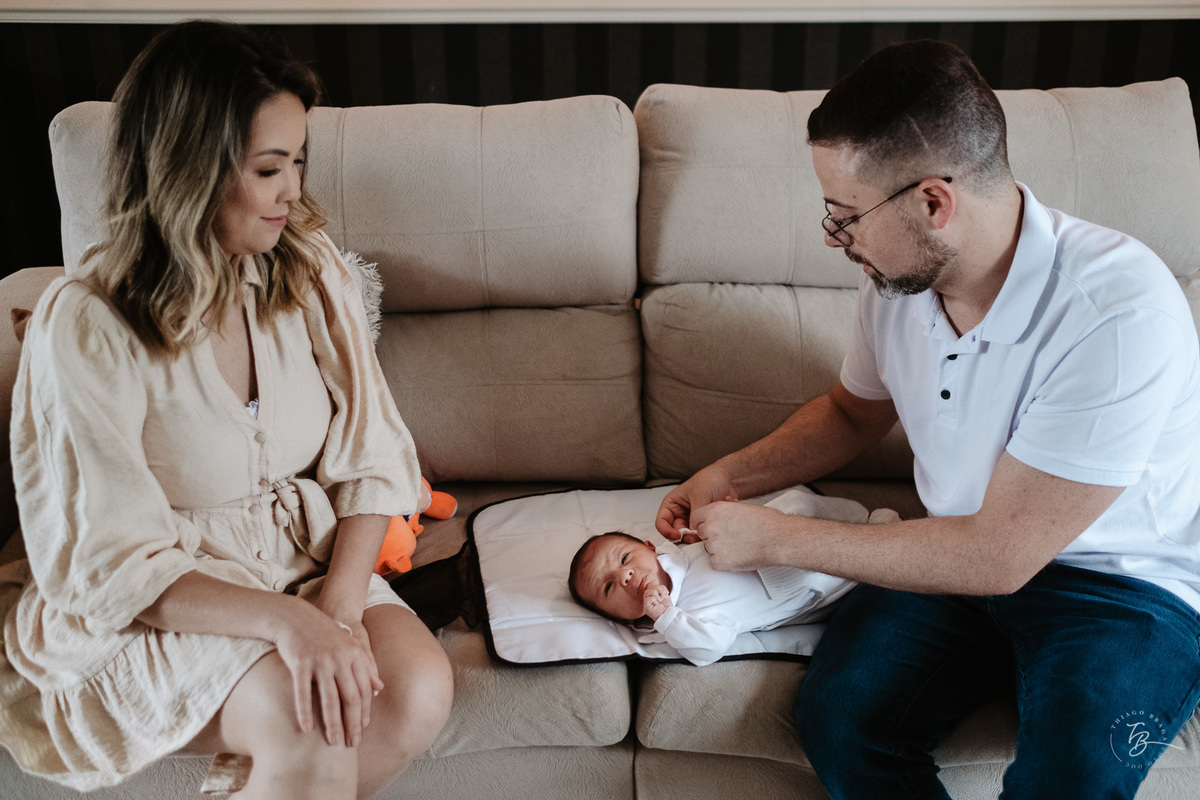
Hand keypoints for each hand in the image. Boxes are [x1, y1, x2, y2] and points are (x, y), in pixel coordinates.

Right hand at [272, 601, 383, 747]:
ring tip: (333, 742)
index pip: (365, 690)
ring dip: (333, 724)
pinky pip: (303, 693)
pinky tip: (306, 729)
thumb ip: (366, 667)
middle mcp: (341, 658)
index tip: (362, 730)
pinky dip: (305, 712)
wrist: (295, 616)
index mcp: (355, 655)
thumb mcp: (349, 646)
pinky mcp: (300, 662)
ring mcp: (321, 661)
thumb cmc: (323, 634)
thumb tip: (379, 690)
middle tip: (351, 744)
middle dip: (352, 724)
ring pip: (330, 699)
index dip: (364, 713)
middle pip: (351, 698)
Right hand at [642, 584, 671, 619]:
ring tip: (660, 600)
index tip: (667, 592)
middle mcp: (649, 597)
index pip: (653, 585)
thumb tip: (659, 588)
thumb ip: (661, 589)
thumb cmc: (667, 607)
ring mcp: (647, 602)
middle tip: (664, 595)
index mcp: (653, 594)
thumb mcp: (665, 595)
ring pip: (647, 591)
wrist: (668, 614)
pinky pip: (648, 599)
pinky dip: (655, 600)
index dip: (661, 587)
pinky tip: (657, 604)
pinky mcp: (646, 607)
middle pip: (650, 587)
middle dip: (659, 589)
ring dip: (656, 594)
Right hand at [655, 468, 738, 540]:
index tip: (678, 536)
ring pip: (689, 536)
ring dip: (697, 536)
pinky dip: (707, 532)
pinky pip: (702, 534)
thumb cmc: (711, 479)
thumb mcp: (699, 496)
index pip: (662, 522)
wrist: (730, 479)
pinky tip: (715, 521)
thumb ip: (694, 515)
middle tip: (697, 537)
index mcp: (672, 503)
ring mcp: (692, 519)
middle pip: (676, 532)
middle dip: (685, 537)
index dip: (666, 531)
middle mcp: (680, 513)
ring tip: (708, 529)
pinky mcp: (704, 523)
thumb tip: (693, 532)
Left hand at [690, 501, 789, 571]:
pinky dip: (724, 562)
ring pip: (709, 549)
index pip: (696, 518)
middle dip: (712, 536)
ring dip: (719, 550)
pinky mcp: (720, 561)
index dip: (704, 523)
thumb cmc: (767, 522)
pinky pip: (714, 563)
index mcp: (715, 510)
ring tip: (739, 546)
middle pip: (702, 534)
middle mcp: (711, 526)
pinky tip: (738, 556)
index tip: (710, 527)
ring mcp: (714, 544)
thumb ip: (724, 514)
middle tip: (731, 538)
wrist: (778, 538)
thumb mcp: (740, 508)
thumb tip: (720, 520)